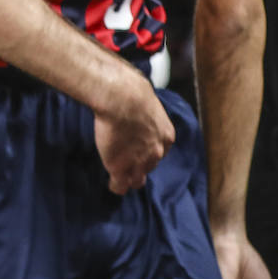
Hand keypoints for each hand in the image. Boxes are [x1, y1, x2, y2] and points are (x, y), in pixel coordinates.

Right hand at [93, 72, 174, 193]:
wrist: (122, 100)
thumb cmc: (132, 92)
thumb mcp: (146, 100)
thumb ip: (143, 109)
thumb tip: (135, 97)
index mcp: (165, 136)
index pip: (159, 151)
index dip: (147, 149)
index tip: (137, 145)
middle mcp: (157, 153)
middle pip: (150, 166)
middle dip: (140, 163)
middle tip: (127, 157)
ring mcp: (139, 164)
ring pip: (137, 180)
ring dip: (129, 177)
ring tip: (120, 175)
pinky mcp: (121, 169)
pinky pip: (120, 186)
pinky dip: (116, 185)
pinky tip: (112, 183)